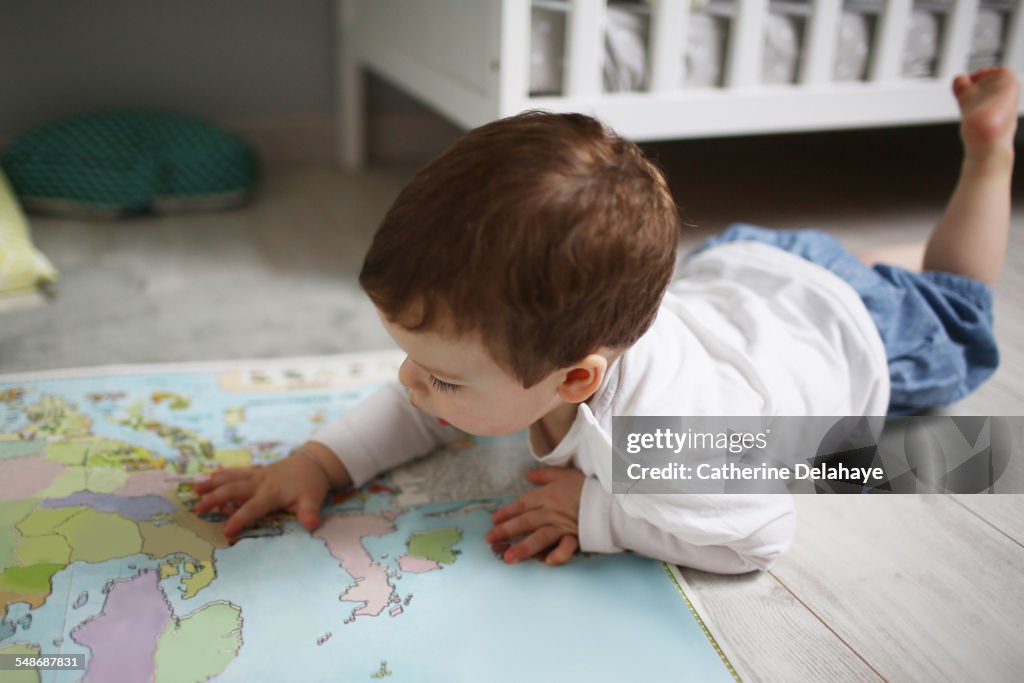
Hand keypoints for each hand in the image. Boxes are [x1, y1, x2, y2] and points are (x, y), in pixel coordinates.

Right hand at [193, 443, 346, 538]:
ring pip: (232, 477)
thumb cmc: (311, 485)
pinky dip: (224, 473)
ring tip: (195, 490)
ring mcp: (257, 475)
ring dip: (213, 483)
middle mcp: (261, 483)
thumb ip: (309, 513)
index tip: (226, 532)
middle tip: (198, 508)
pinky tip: (210, 474)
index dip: (240, 519)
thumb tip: (312, 525)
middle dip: (215, 498)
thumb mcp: (313, 500)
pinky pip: (237, 471)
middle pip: (234, 490)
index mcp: (272, 493)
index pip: (253, 508)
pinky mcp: (257, 471)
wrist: (314, 463)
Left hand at [486, 467, 584, 565]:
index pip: (522, 504)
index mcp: (547, 495)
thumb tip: (527, 475)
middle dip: (507, 531)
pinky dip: (558, 554)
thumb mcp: (564, 474)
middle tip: (490, 539)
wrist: (611, 493)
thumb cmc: (586, 485)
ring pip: (540, 536)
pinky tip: (547, 563)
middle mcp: (551, 511)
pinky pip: (566, 547)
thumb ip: (544, 475)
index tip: (493, 520)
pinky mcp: (576, 536)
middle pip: (526, 521)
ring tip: (509, 558)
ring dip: (524, 547)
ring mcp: (563, 525)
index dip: (507, 512)